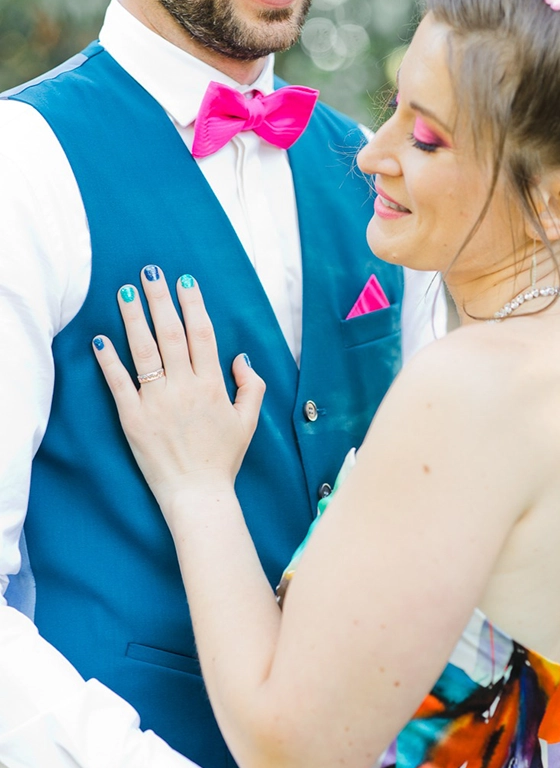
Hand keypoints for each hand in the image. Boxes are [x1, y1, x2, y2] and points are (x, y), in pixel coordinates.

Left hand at [93, 266, 264, 513]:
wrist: (198, 494)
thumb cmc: (223, 459)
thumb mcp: (249, 421)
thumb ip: (251, 386)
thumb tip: (240, 357)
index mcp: (212, 385)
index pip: (201, 335)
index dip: (192, 305)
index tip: (184, 282)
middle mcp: (184, 388)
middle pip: (170, 334)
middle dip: (160, 300)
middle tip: (150, 273)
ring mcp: (157, 402)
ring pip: (144, 351)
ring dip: (134, 319)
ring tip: (125, 292)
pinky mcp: (133, 418)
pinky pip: (119, 384)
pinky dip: (109, 361)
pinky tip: (100, 339)